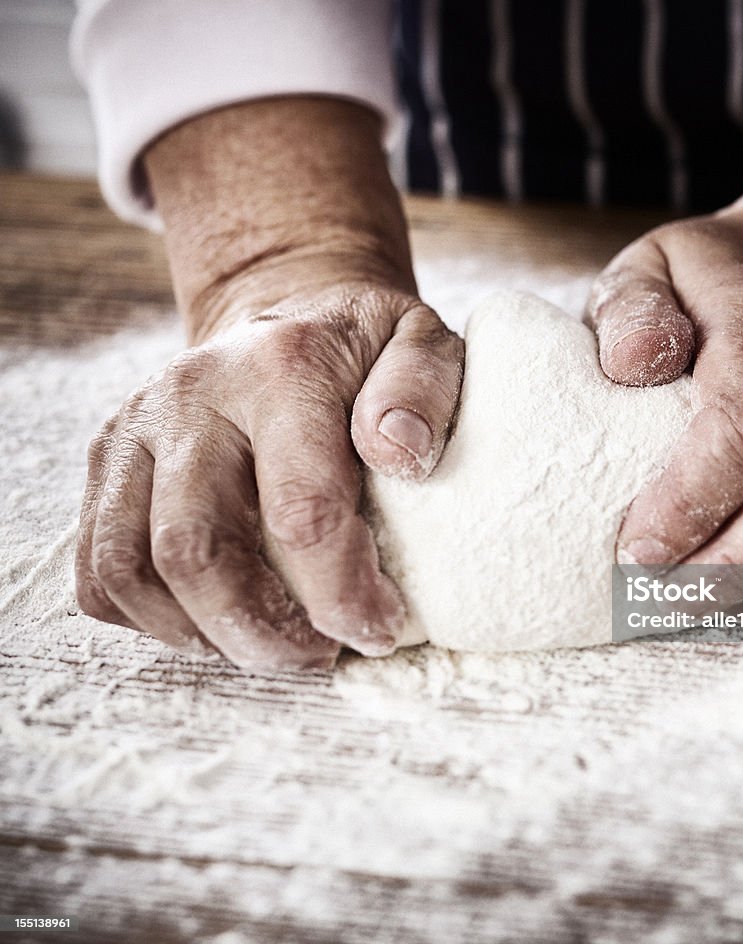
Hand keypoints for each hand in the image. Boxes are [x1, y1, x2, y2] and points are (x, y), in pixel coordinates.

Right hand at [76, 267, 462, 667]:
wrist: (284, 311)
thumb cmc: (362, 346)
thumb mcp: (422, 341)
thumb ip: (423, 388)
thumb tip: (401, 456)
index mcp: (280, 371)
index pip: (300, 511)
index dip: (340, 594)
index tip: (379, 630)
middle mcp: (191, 397)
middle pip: (194, 551)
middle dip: (259, 632)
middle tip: (316, 654)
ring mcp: (135, 428)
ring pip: (128, 569)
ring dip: (199, 633)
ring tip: (266, 645)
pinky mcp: (108, 459)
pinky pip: (97, 568)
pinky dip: (147, 617)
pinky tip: (212, 618)